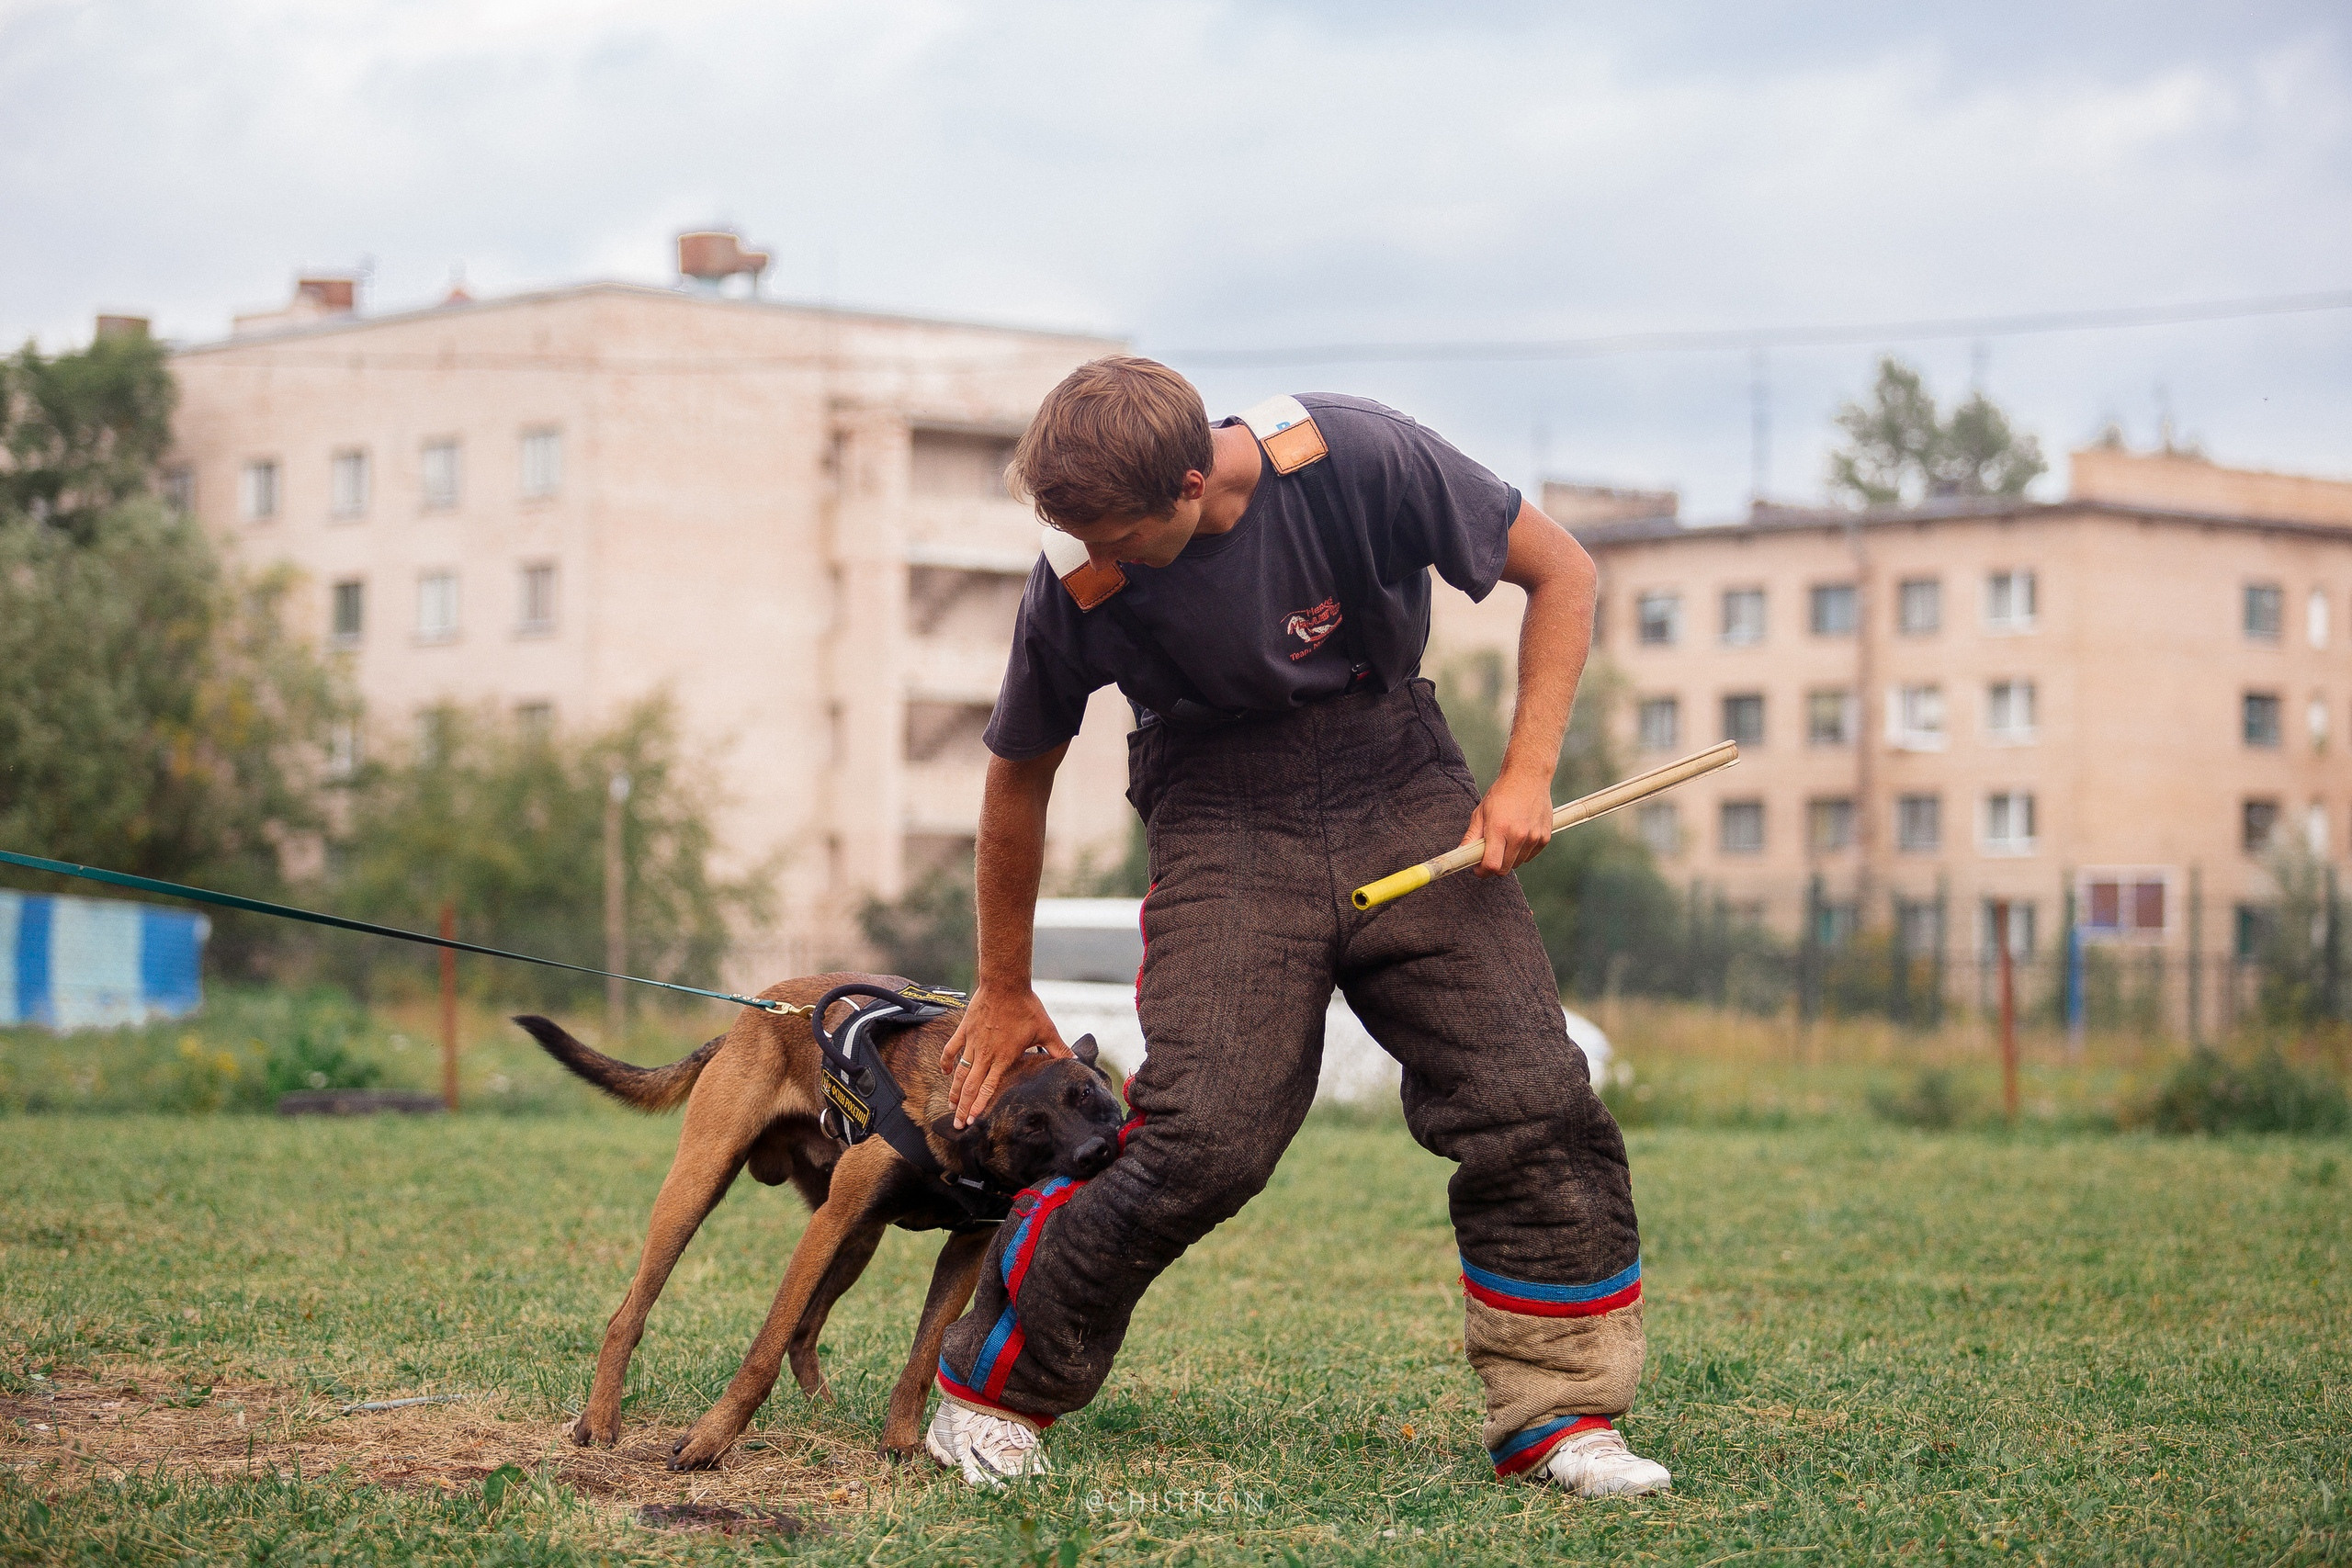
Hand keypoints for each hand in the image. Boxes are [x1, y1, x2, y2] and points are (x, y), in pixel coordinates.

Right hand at [940, 983, 1068, 1126]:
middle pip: (971, 1086)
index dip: (980, 1106)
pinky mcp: (965, 1030)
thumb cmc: (1027, 1006)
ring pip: (960, 1072)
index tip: (973, 1121)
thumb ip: (1059, 1048)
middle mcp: (985, 1054)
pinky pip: (951, 1049)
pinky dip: (947, 1062)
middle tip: (957, 1124)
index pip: (989, 1088)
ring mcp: (973, 1042)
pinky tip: (945, 1073)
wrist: (1005, 983)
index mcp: (1004, 1057)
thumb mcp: (1046, 1029)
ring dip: (955, 1090)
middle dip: (963, 1107)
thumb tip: (1076, 1060)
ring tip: (951, 1105)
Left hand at [1461, 769, 1554, 876]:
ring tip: (1506, 839)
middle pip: (1504, 869)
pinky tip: (1519, 835)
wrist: (1528, 778)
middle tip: (1489, 854)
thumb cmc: (1502, 793)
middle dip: (1494, 866)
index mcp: (1500, 829)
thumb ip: (1472, 836)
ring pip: (1517, 863)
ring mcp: (1534, 837)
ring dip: (1509, 858)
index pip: (1492, 865)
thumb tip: (1462, 854)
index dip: (1482, 871)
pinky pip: (1529, 856)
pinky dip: (1522, 852)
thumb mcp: (1481, 812)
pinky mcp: (1545, 837)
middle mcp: (1519, 835)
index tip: (1478, 868)